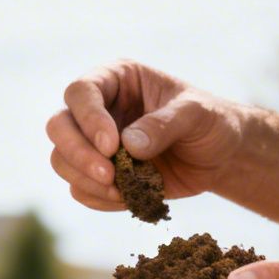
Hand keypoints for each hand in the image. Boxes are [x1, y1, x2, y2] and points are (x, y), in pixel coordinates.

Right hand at [46, 62, 244, 211]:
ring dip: (85, 180)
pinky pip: (80, 189)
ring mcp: (94, 142)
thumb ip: (165, 124)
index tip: (112, 146)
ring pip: (61, 160)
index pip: (81, 92)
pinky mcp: (100, 173)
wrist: (220, 155)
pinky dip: (98, 198)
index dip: (89, 119)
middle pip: (59, 126)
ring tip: (122, 191)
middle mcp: (98, 108)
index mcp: (117, 79)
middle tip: (109, 175)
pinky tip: (126, 199)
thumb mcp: (197, 114)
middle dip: (78, 153)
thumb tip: (129, 146)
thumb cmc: (210, 122)